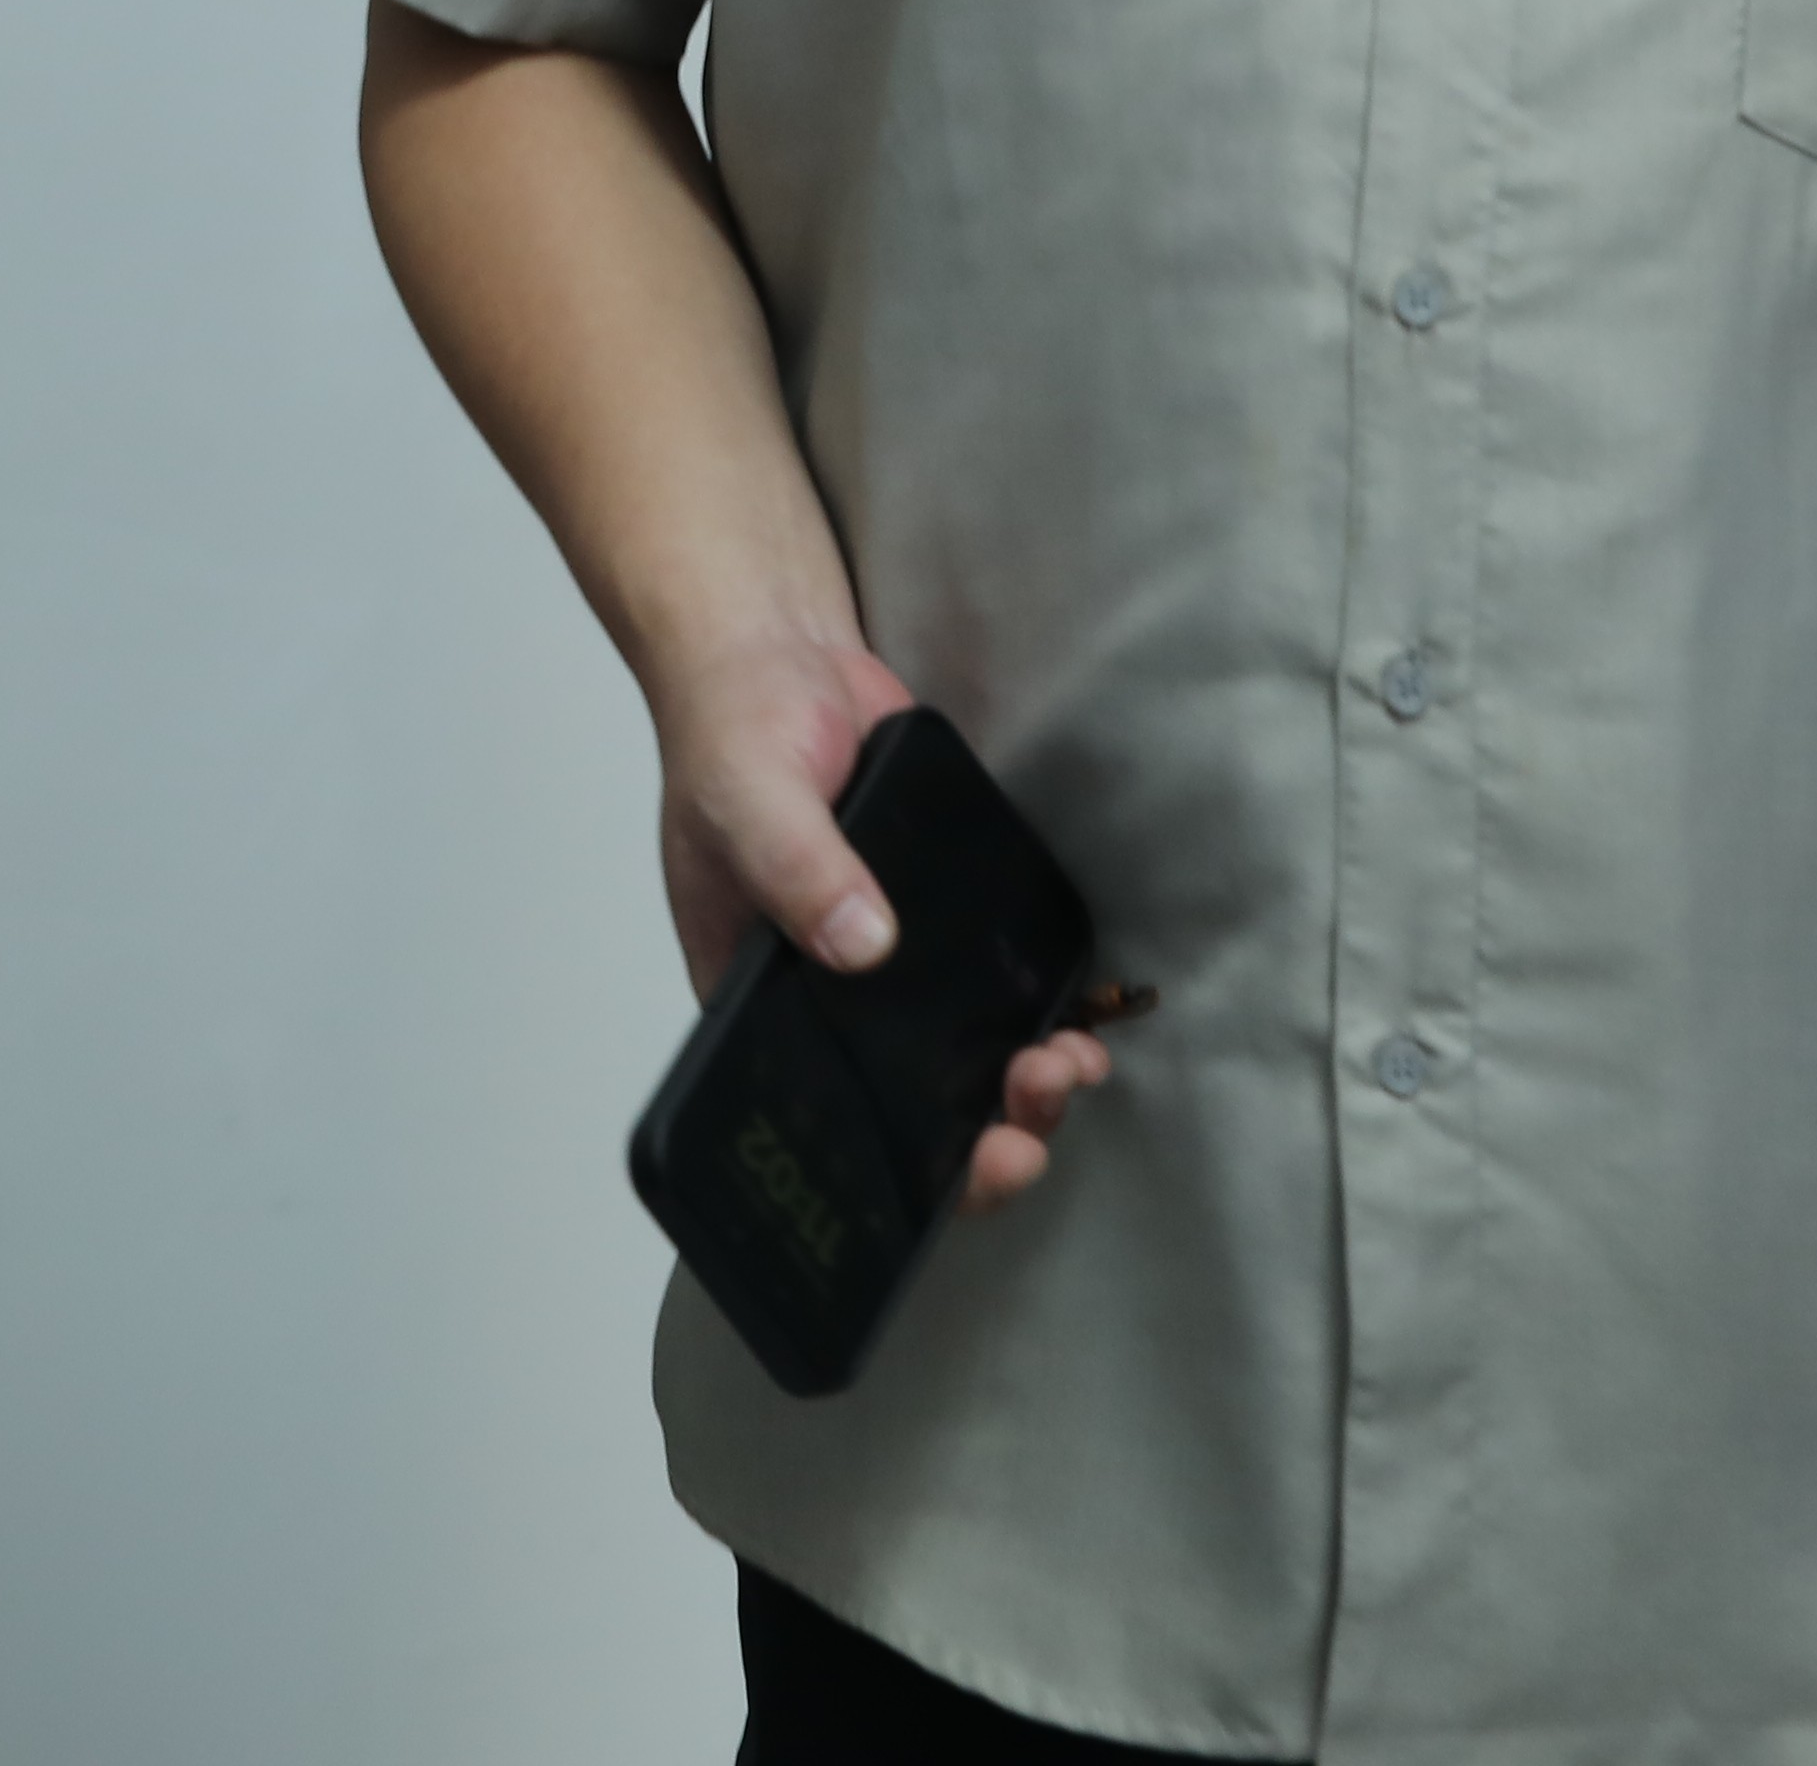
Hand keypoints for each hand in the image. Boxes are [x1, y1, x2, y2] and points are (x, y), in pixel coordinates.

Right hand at [647, 622, 1116, 1212]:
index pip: (830, 1118)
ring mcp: (888, 957)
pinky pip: (992, 982)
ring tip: (1073, 1063)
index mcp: (761, 999)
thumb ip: (798, 869)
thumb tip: (863, 945)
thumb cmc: (734, 728)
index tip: (979, 1160)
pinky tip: (1082, 1013)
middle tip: (1042, 1092)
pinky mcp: (940, 912)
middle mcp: (826, 996)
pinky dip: (1040, 1010)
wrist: (781, 650)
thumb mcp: (746, 797)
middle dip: (989, 1127)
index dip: (907, 1167)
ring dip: (1025, 1080)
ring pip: (961, 1056)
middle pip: (912, 1105)